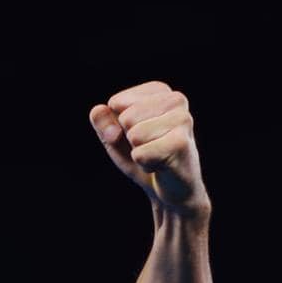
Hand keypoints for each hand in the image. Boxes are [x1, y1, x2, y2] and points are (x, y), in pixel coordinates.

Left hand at [89, 81, 209, 217]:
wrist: (171, 191)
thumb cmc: (145, 158)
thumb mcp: (116, 139)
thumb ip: (102, 123)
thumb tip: (98, 110)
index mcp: (159, 91)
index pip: (117, 102)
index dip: (119, 126)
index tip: (139, 136)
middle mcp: (176, 99)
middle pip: (126, 118)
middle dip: (130, 140)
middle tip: (150, 148)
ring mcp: (183, 120)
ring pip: (134, 135)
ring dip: (139, 153)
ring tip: (157, 155)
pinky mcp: (181, 143)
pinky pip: (140, 154)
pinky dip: (145, 165)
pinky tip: (162, 165)